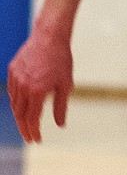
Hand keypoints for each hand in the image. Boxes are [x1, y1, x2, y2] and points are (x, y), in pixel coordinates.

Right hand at [7, 24, 72, 143]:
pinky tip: (22, 105)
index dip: (34, 132)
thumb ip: (61, 106)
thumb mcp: (66, 84)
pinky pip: (12, 90)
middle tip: (29, 137)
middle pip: (20, 115)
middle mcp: (23, 86)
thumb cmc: (61, 59)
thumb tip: (60, 125)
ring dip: (19, 115)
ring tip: (27, 123)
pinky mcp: (12, 70)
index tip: (37, 140)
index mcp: (37, 91)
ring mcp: (15, 77)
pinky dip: (16, 100)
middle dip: (24, 128)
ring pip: (14, 103)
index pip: (32, 119)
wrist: (50, 35)